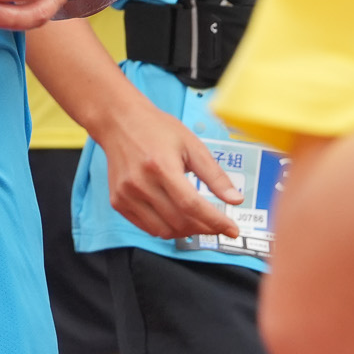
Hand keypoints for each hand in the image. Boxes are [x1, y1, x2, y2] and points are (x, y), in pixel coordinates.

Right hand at [89, 89, 243, 240]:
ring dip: (187, 231)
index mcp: (161, 166)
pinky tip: (176, 216)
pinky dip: (167, 228)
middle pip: (179, 221)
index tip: (232, 230)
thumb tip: (235, 200)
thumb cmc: (155, 129)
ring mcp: (126, 195)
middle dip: (205, 228)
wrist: (118, 121)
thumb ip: (214, 175)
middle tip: (217, 224)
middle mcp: (140, 183)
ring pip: (164, 231)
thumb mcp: (191, 145)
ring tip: (198, 221)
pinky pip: (147, 227)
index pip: (192, 205)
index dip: (216, 221)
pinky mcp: (118, 202)